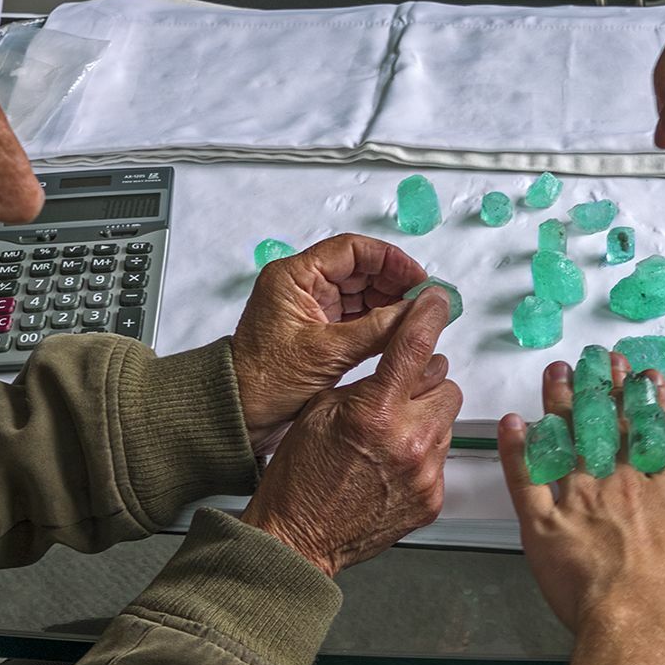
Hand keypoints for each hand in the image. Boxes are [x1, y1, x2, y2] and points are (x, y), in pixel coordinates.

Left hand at [232, 234, 427, 453]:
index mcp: (294, 277)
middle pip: (360, 269)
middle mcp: (302, 286)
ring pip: (362, 294)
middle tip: (424, 302)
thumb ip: (378, 329)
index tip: (418, 279)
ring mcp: (311, 308)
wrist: (240, 414)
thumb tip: (419, 310)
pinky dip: (379, 323)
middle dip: (395, 284)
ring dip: (390, 305)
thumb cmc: (264, 381)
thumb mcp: (328, 353)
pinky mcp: (318, 330)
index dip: (390, 261)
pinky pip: (356, 317)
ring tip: (416, 320)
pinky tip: (398, 334)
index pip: (351, 250)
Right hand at [241, 288, 462, 576]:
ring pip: (448, 418)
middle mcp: (409, 440)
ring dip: (426, 417)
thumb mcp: (321, 410)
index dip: (429, 315)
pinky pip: (444, 457)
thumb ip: (366, 382)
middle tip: (395, 394)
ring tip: (391, 436)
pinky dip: (424, 453)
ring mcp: (425, 472)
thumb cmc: (300, 475)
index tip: (438, 301)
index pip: (416, 346)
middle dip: (424, 381)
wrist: (298, 538)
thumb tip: (401, 360)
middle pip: (445, 382)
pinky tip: (393, 465)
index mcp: (375, 411)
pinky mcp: (433, 498)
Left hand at [498, 356, 664, 647]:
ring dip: (559, 404)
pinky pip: (525, 482)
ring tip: (556, 374)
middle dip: (600, 388)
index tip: (642, 375)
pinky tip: (511, 425)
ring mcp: (581, 504)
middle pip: (608, 425)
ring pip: (566, 441)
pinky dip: (515, 452)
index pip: (656, 432)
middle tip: (594, 359)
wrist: (649, 637)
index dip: (648, 401)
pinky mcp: (545, 529)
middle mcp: (622, 487)